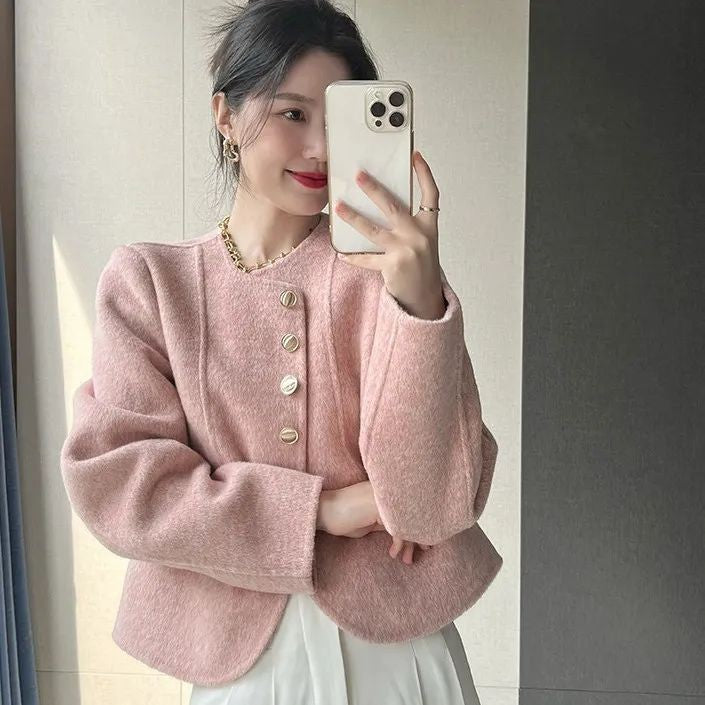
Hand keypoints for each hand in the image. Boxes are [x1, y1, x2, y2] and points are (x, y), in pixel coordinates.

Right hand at [317, 481, 431, 563]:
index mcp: (388, 493)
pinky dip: (398, 543)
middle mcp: (388, 492)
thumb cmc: (344, 518)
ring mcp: (384, 498)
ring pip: (407, 522)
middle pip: (413, 515)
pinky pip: (398, 528)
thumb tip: (407, 532)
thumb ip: (388, 522)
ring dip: (410, 543)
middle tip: (424, 551)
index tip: (424, 545)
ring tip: (407, 560)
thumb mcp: (372, 521)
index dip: (420, 527)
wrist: (323, 513)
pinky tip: (392, 553)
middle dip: (420, 536)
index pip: (411, 510)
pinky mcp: (378, 507)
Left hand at [334, 150, 446, 320]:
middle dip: (374, 189)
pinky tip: (341, 253)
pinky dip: (353, 256)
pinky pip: (367, 258)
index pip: (431, 194)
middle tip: (359, 175)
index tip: (415, 156)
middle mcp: (419, 236)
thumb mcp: (423, 242)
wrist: (426, 298)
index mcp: (429, 226)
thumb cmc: (422, 267)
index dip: (424, 173)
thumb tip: (382, 204)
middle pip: (393, 206)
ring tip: (339, 207)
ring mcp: (406, 251)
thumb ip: (409, 224)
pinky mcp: (393, 266)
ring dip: (354, 217)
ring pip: (374, 230)